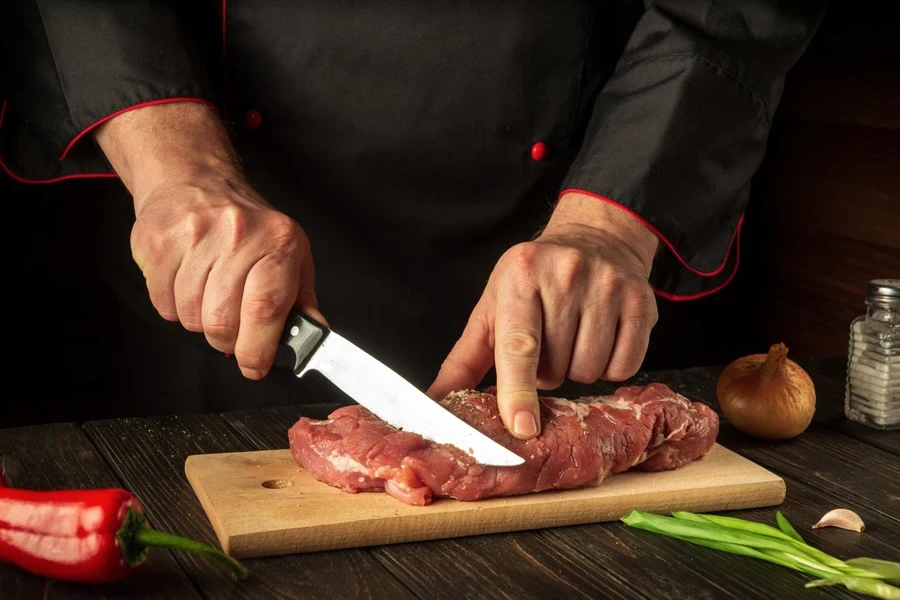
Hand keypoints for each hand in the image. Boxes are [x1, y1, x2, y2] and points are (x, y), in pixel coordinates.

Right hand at [95, 102, 323, 378]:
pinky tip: (185, 284)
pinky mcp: (158, 241)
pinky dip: (173, 307)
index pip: (266, 308)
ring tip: (208, 296)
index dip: (258, 348)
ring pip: (190, 315)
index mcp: (277, 242)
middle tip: (230, 330)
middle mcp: (237, 235)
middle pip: (222, 321)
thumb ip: (302, 298)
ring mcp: (193, 236)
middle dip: (227, 339)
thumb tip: (314, 335)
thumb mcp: (290, 253)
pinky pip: (162, 302)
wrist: (195, 180)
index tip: (254, 366)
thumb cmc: (250, 225)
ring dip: (199, 321)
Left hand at [428, 192, 659, 438]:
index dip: (518, 391)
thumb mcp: (493, 308)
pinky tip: (601, 339)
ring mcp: (608, 286)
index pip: (519, 345)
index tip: (521, 428)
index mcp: (521, 276)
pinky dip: (611, 367)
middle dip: (546, 372)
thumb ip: (464, 359)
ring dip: (577, 370)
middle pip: (556, 368)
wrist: (596, 237)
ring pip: (590, 371)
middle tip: (546, 343)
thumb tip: (436, 402)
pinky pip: (625, 367)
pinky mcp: (642, 302)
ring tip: (572, 339)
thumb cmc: (534, 280)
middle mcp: (567, 276)